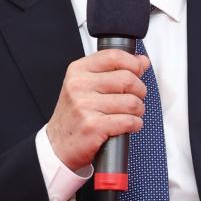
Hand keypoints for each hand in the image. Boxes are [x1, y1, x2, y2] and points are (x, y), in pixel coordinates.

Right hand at [47, 49, 149, 170]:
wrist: (58, 145)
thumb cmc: (74, 115)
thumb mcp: (87, 86)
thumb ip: (114, 71)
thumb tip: (141, 61)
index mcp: (78, 71)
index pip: (113, 56)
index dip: (133, 63)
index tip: (138, 71)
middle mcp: (79, 86)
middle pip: (127, 79)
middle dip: (139, 91)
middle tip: (136, 98)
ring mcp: (85, 106)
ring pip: (131, 102)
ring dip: (138, 110)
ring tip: (131, 114)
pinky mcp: (93, 126)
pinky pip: (128, 121)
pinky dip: (135, 124)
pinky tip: (130, 125)